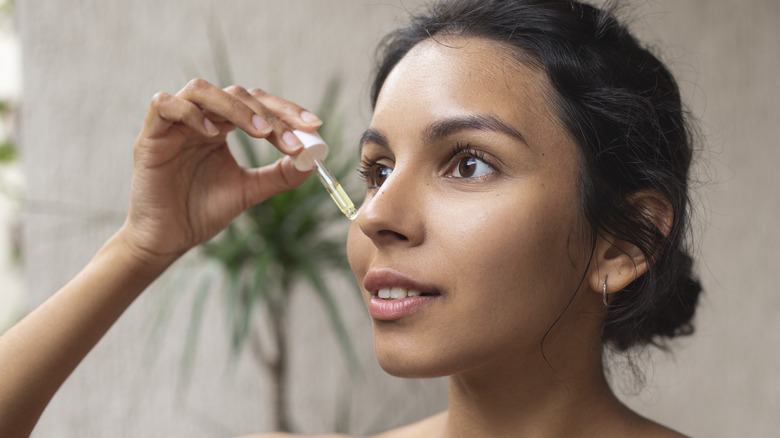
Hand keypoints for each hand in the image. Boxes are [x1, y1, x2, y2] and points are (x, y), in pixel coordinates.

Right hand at [120, 78, 319, 265]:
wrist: (167, 239)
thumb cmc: (202, 212)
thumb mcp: (249, 190)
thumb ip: (279, 175)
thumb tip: (312, 161)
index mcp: (222, 126)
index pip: (257, 104)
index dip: (286, 111)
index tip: (313, 126)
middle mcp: (199, 118)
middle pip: (236, 93)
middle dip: (268, 113)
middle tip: (290, 138)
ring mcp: (173, 123)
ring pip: (201, 90)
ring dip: (235, 107)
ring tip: (260, 132)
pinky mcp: (150, 134)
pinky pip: (164, 105)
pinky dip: (191, 113)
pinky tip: (213, 133)